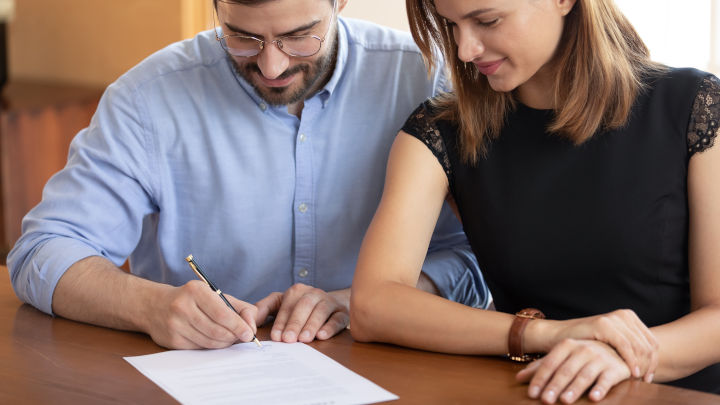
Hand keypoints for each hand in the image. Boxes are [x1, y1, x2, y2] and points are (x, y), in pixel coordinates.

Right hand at [143, 280, 259, 348]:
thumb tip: (252, 325)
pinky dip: (211, 346)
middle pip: (217, 330)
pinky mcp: (171, 341)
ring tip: (229, 338)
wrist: (154, 305)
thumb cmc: (192, 299)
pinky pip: (199, 348)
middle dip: (233, 336)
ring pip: (209, 342)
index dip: (238, 326)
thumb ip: (239, 307)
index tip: (249, 334)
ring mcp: (175, 325)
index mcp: (195, 291)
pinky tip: (214, 340)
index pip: (222, 314)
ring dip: (224, 343)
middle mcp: (182, 307)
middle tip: (242, 337)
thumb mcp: (214, 295)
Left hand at [256, 283, 349, 342]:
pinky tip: (322, 335)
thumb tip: (249, 319)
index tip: (276, 336)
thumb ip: (264, 309)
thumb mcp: (280, 304)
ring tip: (304, 339)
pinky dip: (330, 327)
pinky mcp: (342, 312)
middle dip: (295, 323)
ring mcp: (329, 302)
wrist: (330, 304)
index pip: (288, 305)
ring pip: (321, 311)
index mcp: (297, 291)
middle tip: (288, 340)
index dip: (281, 321)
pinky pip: (337, 318)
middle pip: (304, 305)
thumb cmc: (300, 307)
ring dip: (312, 325)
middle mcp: (314, 293)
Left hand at [516, 339, 630, 403]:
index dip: (540, 379)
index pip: (550, 363)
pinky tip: (594, 398)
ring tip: (565, 400)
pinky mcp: (615, 368)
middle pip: (565, 371)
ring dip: (574, 388)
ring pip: (584, 375)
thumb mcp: (562, 358)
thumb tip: (518, 378)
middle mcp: (583, 349)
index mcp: (567, 345)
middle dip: (555, 386)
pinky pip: (607, 379)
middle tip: (546, 400)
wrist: (617, 348)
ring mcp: (600, 358)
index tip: (532, 394)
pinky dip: (600, 388)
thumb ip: (541, 367)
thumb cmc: (583, 356)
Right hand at [540, 309, 657, 381]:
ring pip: (640, 346)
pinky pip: (625, 346)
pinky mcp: (604, 324)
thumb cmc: (585, 343)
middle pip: (649, 345)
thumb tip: (652, 363)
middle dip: (649, 365)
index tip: (648, 377)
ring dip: (642, 365)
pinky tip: (630, 373)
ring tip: (637, 379)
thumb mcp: (612, 343)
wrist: (558, 336)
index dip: (654, 362)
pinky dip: (631, 361)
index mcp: (629, 317)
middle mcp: (624, 315)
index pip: (652, 342)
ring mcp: (614, 318)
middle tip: (644, 381)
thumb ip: (630, 346)